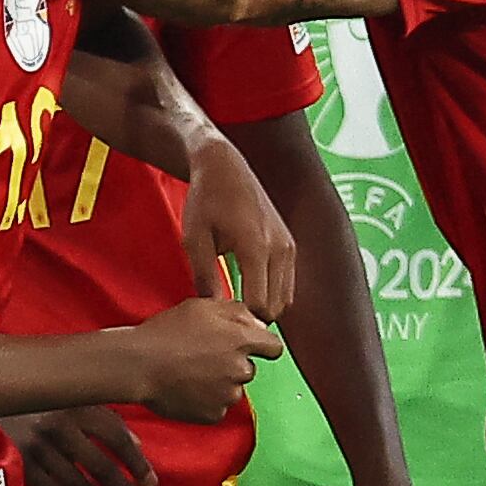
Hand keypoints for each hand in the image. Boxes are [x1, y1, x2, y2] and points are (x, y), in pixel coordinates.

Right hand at [0, 406, 155, 485]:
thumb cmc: (38, 396)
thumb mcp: (72, 397)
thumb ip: (103, 416)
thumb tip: (137, 445)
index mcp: (76, 405)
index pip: (115, 436)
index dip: (136, 462)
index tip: (151, 483)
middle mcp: (59, 426)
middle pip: (99, 465)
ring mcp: (37, 447)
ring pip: (75, 484)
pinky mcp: (18, 464)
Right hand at [122, 297, 283, 421]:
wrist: (138, 365)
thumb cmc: (165, 332)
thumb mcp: (201, 306)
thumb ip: (236, 312)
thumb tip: (258, 323)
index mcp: (241, 339)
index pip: (274, 347)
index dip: (263, 346)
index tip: (251, 346)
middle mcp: (240, 368)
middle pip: (248, 369)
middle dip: (233, 363)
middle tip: (203, 357)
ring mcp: (227, 394)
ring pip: (232, 389)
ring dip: (219, 384)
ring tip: (190, 373)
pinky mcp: (214, 414)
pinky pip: (217, 407)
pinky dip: (206, 401)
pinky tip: (186, 388)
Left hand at [183, 135, 296, 320]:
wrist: (225, 168)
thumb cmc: (205, 201)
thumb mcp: (194, 239)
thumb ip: (205, 277)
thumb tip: (213, 311)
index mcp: (256, 247)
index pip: (260, 305)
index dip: (239, 318)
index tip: (217, 316)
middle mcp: (280, 249)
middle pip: (276, 307)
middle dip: (252, 316)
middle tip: (223, 312)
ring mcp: (289, 247)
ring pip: (285, 299)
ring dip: (263, 306)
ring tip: (233, 300)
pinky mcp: (290, 246)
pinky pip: (287, 284)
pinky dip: (271, 293)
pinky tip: (245, 288)